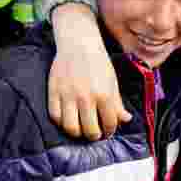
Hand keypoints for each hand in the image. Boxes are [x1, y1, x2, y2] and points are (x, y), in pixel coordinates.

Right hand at [48, 3, 130, 140]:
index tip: (108, 130)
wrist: (78, 44)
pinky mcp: (54, 92)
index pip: (109, 124)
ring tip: (81, 129)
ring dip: (78, 133)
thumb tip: (126, 120)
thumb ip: (118, 103)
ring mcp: (68, 95)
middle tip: (95, 133)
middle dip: (95, 135)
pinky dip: (61, 123)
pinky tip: (68, 119)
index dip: (110, 130)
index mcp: (104, 94)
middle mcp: (85, 97)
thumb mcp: (112, 82)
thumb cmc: (98, 63)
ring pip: (71, 127)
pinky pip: (56, 116)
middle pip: (90, 130)